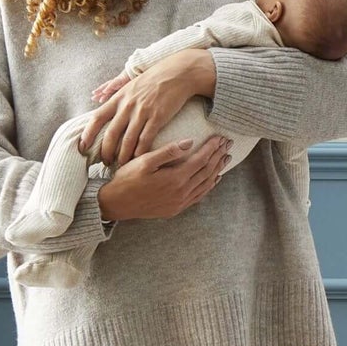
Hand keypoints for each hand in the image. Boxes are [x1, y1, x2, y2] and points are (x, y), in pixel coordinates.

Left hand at [79, 52, 201, 168]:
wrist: (177, 73)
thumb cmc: (155, 81)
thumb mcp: (132, 86)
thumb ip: (120, 100)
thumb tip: (108, 111)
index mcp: (118, 98)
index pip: (97, 118)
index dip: (87, 134)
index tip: (82, 147)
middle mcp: (127, 105)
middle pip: (111, 134)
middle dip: (106, 152)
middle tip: (105, 164)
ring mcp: (142, 111)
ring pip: (127, 140)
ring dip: (123, 156)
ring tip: (122, 166)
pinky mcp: (157, 117)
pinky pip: (146, 139)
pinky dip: (141, 152)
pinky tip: (139, 160)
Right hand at [96, 135, 232, 220]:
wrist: (118, 204)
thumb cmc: (128, 179)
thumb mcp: (144, 161)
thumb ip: (168, 152)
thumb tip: (189, 142)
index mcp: (175, 178)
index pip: (201, 160)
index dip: (212, 148)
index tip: (220, 137)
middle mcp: (182, 192)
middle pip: (207, 171)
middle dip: (218, 156)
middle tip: (228, 144)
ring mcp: (180, 202)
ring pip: (206, 184)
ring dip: (217, 170)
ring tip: (226, 158)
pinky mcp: (177, 208)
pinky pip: (199, 196)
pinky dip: (209, 186)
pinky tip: (214, 179)